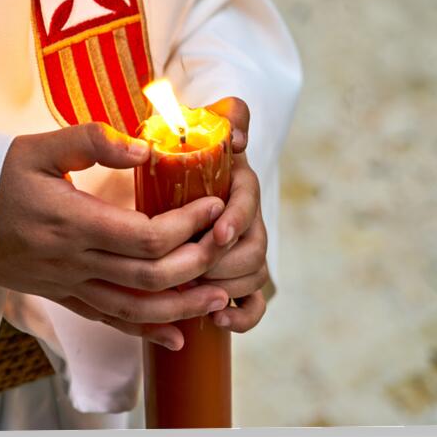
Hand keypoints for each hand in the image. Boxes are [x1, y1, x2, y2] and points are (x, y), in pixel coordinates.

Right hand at [0, 122, 229, 350]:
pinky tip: (175, 337)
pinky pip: (106, 320)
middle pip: (149, 278)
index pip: (146, 237)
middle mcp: (71, 260)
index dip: (187, 225)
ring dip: (181, 308)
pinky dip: (144, 331)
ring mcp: (64, 283)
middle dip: (197, 263)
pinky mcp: (58, 294)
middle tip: (227, 242)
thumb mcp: (38, 146)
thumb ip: (94, 141)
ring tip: (219, 298)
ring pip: (133, 310)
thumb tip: (147, 151)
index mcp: (71, 221)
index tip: (213, 204)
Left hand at [201, 97, 268, 332]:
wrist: (182, 174)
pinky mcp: (240, 278)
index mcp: (239, 184)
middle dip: (227, 260)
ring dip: (228, 287)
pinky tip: (218, 320)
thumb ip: (228, 115)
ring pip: (254, 276)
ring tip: (197, 290)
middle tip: (195, 268)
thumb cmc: (189, 148)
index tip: (217, 232)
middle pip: (254, 246)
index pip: (248, 202)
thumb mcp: (206, 122)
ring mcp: (246, 250)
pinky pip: (253, 306)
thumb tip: (239, 136)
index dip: (236, 218)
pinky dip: (242, 317)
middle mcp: (248, 218)